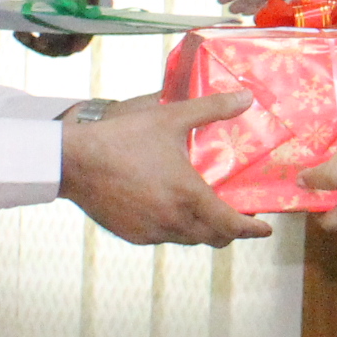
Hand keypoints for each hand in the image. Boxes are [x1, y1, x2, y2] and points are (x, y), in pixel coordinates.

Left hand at [18, 0, 106, 58]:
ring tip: (22, 33)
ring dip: (32, 42)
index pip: (83, 41)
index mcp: (85, 34)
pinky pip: (33, 43)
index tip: (73, 45)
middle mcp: (71, 43)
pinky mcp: (43, 42)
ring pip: (44, 48)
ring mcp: (56, 45)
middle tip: (40, 43)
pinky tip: (17, 32)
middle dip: (50, 46)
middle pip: (61, 48)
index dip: (78, 42)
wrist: (70, 5)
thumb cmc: (82, 0)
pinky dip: (25, 38)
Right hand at [59, 92, 268, 246]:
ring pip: (187, 239)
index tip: (263, 228)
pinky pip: (162, 238)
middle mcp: (172, 220)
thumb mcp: (170, 118)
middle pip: (212, 238)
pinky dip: (174, 228)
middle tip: (237, 216)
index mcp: (188, 196)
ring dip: (201, 229)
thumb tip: (246, 97)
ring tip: (206, 211)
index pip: (230, 225)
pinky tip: (171, 211)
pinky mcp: (132, 235)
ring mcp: (150, 231)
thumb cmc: (123, 138)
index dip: (251, 229)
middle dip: (229, 230)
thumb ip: (211, 109)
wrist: (73, 162)